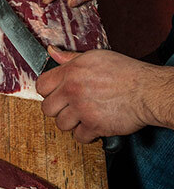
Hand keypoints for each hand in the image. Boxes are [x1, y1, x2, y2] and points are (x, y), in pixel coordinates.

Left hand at [36, 47, 173, 141]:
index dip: (48, 92)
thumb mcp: (95, 57)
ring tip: (83, 117)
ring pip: (61, 124)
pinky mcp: (95, 126)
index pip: (41, 86)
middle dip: (57, 109)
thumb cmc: (126, 72)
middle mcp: (72, 91)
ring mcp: (82, 110)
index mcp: (70, 73)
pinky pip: (79, 137)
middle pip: (47, 108)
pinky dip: (86, 135)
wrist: (148, 91)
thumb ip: (70, 58)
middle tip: (69, 108)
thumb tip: (52, 52)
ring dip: (71, 123)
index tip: (56, 94)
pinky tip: (93, 126)